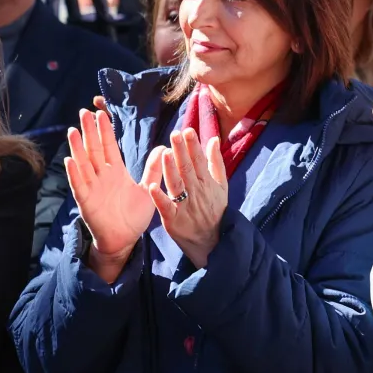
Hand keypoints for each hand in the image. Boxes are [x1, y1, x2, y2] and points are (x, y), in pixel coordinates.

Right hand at [65, 106, 157, 280]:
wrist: (125, 239)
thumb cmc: (134, 215)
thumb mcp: (147, 189)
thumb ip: (153, 169)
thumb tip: (162, 148)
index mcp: (116, 172)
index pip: (109, 146)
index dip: (105, 131)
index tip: (101, 113)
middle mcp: (102, 176)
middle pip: (94, 149)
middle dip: (89, 131)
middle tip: (84, 112)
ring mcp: (92, 187)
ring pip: (83, 164)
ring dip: (77, 148)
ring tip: (73, 130)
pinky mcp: (86, 201)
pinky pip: (79, 185)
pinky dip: (74, 173)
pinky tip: (70, 160)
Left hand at [148, 129, 230, 266]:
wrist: (212, 241)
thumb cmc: (214, 210)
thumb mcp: (221, 186)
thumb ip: (216, 162)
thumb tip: (213, 139)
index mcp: (207, 183)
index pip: (199, 161)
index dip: (193, 146)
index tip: (187, 130)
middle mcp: (197, 192)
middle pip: (188, 169)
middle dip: (182, 151)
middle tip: (175, 134)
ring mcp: (185, 206)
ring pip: (177, 185)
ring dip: (171, 169)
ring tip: (165, 153)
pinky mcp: (174, 220)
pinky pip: (166, 207)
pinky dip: (159, 197)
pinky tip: (152, 186)